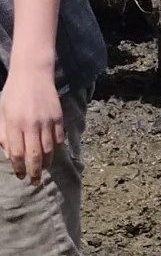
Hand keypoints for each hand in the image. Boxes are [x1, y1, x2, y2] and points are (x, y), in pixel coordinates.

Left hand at [0, 67, 64, 185]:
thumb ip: (2, 134)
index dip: (18, 167)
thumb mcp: (1, 112)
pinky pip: (59, 138)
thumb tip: (9, 154)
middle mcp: (32, 125)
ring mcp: (47, 121)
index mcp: (14, 124)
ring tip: (43, 171)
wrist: (33, 74)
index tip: (20, 176)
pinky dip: (56, 148)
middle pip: (35, 155)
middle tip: (34, 182)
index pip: (16, 152)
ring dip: (46, 163)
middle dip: (34, 171)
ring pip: (49, 149)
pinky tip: (52, 153)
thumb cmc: (12, 93)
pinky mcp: (59, 117)